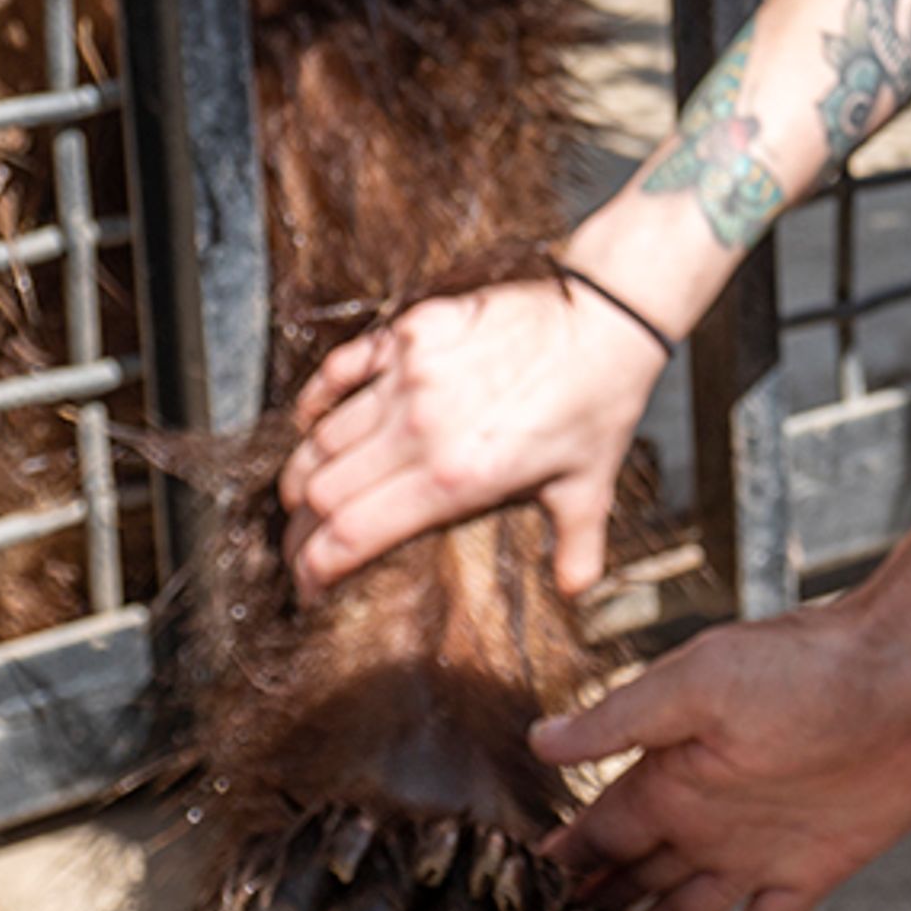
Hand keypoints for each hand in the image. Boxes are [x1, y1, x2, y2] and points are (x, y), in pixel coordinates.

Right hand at [282, 277, 668, 597]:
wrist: (609, 317)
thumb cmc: (599, 402)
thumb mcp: (589, 486)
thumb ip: (574, 546)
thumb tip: (575, 592)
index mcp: (456, 479)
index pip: (349, 538)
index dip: (315, 569)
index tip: (310, 585)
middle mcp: (420, 430)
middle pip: (322, 493)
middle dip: (302, 531)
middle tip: (303, 545)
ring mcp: (410, 377)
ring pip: (322, 439)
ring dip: (304, 475)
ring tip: (304, 498)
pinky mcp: (411, 333)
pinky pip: (338, 371)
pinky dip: (315, 404)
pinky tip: (312, 425)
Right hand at [533, 592, 910, 910]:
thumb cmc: (809, 662)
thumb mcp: (702, 681)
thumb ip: (625, 719)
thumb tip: (541, 740)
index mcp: (674, 771)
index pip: (600, 831)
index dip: (562, 865)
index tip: (516, 902)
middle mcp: (709, 812)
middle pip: (636, 876)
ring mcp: (761, 842)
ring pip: (689, 906)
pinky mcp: (815, 865)